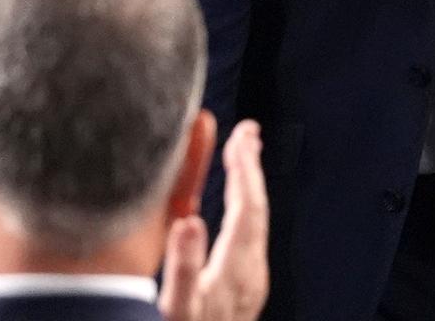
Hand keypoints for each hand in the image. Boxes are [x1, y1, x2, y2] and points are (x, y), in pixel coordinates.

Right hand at [159, 120, 268, 320]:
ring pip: (253, 227)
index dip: (244, 169)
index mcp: (235, 274)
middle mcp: (248, 279)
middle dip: (250, 169)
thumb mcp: (180, 309)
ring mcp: (246, 288)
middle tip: (247, 132)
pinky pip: (245, 242)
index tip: (242, 135)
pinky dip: (239, 214)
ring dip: (247, 188)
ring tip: (241, 158)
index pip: (246, 209)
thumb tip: (190, 222)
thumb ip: (185, 270)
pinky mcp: (239, 296)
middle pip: (255, 213)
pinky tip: (230, 211)